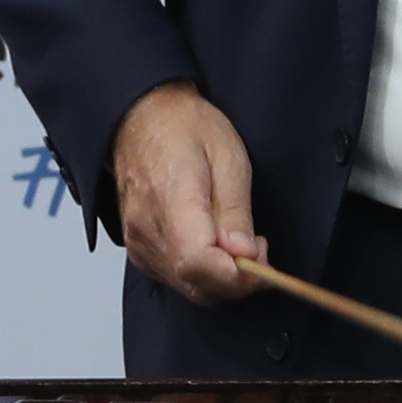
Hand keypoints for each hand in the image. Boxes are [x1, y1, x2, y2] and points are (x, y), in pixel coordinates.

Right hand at [111, 82, 266, 305]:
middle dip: (237, 279)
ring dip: (222, 276)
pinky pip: (176, 279)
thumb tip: (245, 256)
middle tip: (258, 247)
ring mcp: (139, 242)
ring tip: (237, 239)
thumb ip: (236, 212)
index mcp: (171, 200)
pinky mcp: (139, 248)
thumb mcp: (228, 156)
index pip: (199, 264)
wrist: (141, 115)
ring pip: (189, 287)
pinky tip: (214, 245)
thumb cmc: (184, 127)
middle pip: (197, 285)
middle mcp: (148, 229)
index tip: (262, 262)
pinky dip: (203, 273)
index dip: (237, 276)